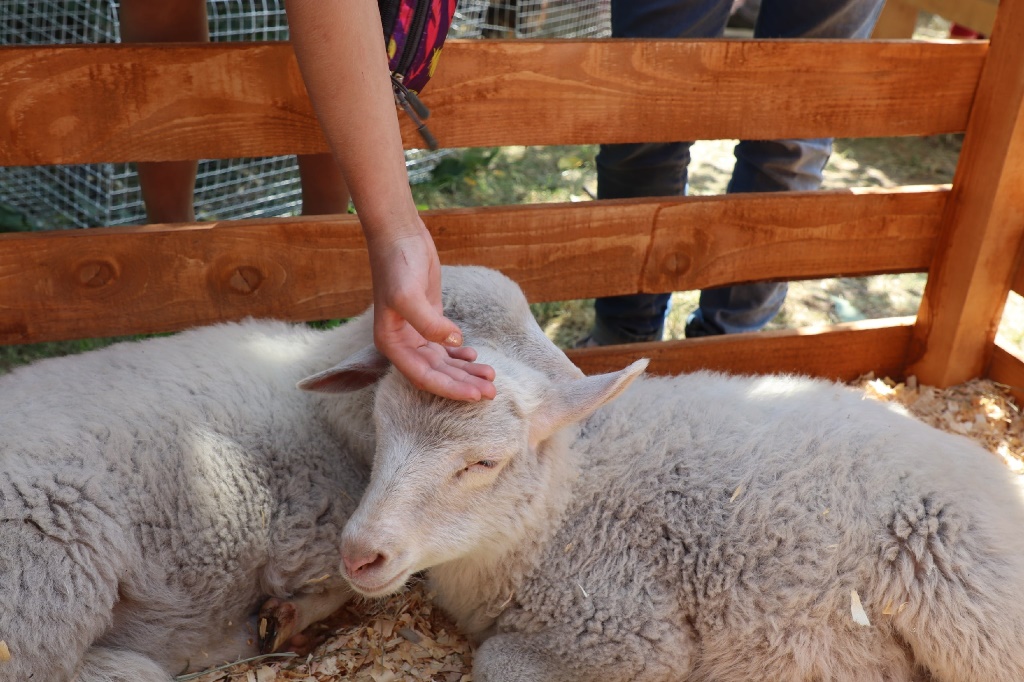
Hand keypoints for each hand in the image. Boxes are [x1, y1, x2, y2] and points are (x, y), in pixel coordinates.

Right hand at [368, 224, 496, 400]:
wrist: (400, 236)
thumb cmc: (398, 265)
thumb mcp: (409, 295)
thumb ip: (429, 323)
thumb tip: (454, 343)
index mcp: (391, 344)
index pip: (424, 378)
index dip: (451, 388)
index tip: (476, 395)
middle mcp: (402, 344)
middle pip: (436, 375)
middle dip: (464, 385)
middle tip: (492, 393)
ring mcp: (416, 333)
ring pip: (444, 364)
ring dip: (466, 372)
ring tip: (491, 377)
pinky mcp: (430, 321)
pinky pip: (445, 348)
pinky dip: (461, 356)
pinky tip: (475, 358)